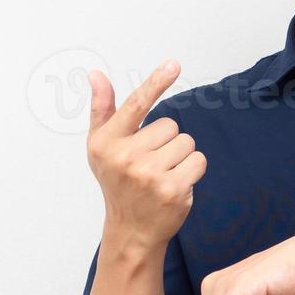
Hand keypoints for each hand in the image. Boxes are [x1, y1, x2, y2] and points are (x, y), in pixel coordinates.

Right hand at [87, 60, 204, 250]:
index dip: (156, 82)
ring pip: (187, 142)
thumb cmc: (117, 182)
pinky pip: (198, 160)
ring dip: (181, 157)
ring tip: (162, 175)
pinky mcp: (173, 189)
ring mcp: (150, 175)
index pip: (136, 104)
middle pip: (170, 125)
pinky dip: (192, 171)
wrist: (131, 230)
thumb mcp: (102, 147)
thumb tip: (96, 74)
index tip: (173, 64)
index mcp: (107, 142)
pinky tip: (175, 184)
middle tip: (151, 164)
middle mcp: (126, 157)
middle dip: (167, 142)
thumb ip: (103, 110)